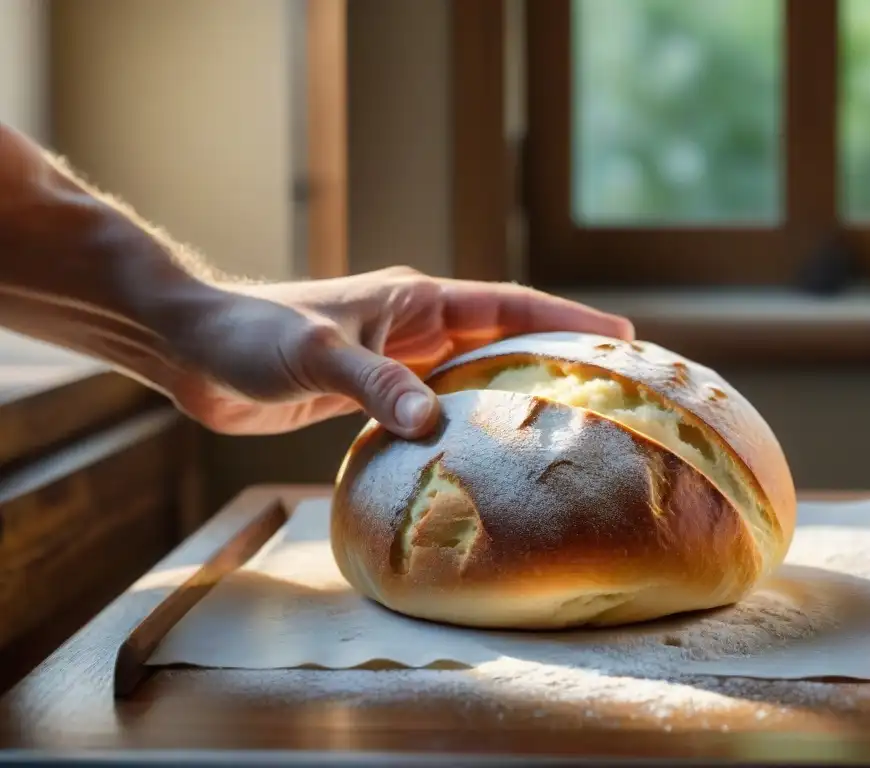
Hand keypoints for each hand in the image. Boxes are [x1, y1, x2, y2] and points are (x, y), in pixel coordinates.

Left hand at [164, 267, 633, 436]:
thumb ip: (374, 384)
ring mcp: (395, 363)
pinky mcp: (370, 394)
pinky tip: (484, 455)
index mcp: (415, 301)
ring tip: (565, 423)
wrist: (193, 350)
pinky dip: (465, 427)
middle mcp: (414, 329)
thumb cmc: (248, 336)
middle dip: (556, 357)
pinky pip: (434, 410)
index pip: (507, 306)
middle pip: (503, 341)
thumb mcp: (316, 353)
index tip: (619, 336)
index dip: (564, 320)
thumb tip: (434, 423)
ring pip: (472, 378)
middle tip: (612, 386)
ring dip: (514, 394)